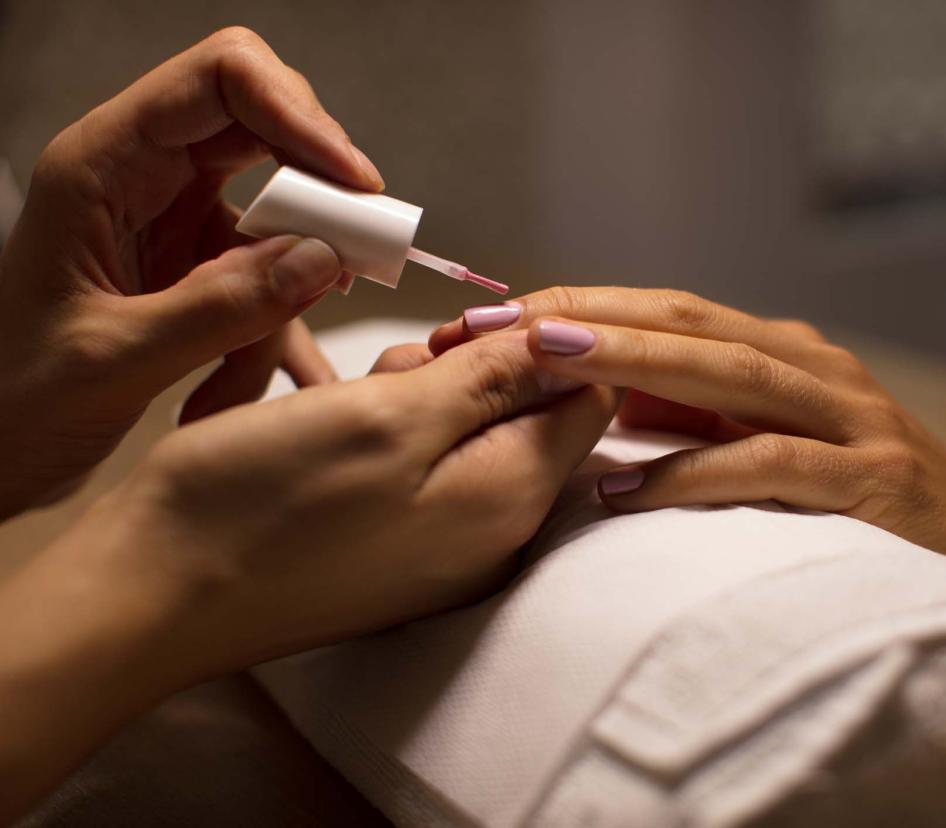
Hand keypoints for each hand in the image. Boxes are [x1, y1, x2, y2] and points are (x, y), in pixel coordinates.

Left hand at [0, 27, 379, 517]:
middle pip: (268, 129)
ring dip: (288, 297)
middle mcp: (144, 175)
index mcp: (102, 165)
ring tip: (245, 380)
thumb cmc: (14, 398)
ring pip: (281, 217)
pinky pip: (271, 278)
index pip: (221, 80)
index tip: (355, 185)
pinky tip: (227, 394)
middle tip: (360, 257)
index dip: (299, 115)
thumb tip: (322, 258)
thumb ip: (219, 308)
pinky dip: (271, 336)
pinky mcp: (199, 263)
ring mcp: (176, 217)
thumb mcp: (114, 360)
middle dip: (322, 194)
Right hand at [91, 332, 615, 674]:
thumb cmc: (268, 498)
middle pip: (528, 413)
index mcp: (512, 496)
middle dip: (471, 370)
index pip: (590, 397)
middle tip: (395, 373)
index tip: (464, 331)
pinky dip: (389, 430)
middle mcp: (494, 531)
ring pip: (468, 432)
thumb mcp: (393, 415)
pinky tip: (333, 425)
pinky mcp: (393, 548)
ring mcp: (442, 547)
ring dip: (421, 395)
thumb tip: (573, 341)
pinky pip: (423, 466)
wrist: (153, 591)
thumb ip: (496, 378)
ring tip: (351, 400)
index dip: (540, 343)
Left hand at [431, 287, 945, 569]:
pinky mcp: (877, 480)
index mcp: (783, 354)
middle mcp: (816, 368)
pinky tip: (623, 488)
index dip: (581, 306)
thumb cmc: (868, 493)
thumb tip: (597, 393)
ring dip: (634, 362)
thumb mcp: (773, 438)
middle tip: (495, 319)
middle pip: (690, 323)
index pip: (669, 313)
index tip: (493, 315)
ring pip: (730, 373)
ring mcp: (851, 418)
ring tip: (546, 359)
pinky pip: (771, 466)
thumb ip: (698, 413)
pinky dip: (693, 472)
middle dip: (588, 316)